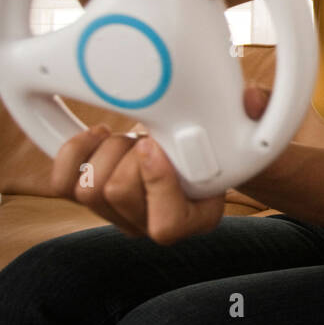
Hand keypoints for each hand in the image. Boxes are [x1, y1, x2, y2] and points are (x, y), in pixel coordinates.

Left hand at [50, 84, 270, 242]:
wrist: (197, 141)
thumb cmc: (224, 135)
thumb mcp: (252, 122)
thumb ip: (261, 110)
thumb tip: (252, 98)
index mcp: (199, 217)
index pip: (166, 226)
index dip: (156, 183)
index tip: (156, 143)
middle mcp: (155, 224)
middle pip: (118, 195)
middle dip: (129, 153)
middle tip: (150, 135)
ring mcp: (120, 214)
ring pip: (88, 189)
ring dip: (107, 151)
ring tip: (131, 136)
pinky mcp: (93, 195)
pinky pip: (62, 183)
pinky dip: (72, 153)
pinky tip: (98, 136)